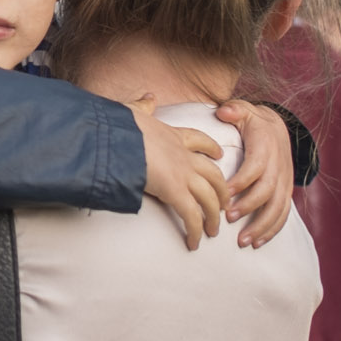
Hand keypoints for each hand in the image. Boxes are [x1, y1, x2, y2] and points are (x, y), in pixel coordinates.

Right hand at [130, 94, 229, 250]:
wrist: (116, 138)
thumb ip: (143, 106)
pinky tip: (194, 242)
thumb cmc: (119, 125)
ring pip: (209, 197)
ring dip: (213, 216)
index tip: (219, 155)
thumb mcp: (133, 110)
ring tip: (213, 230)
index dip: (212, 149)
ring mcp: (182, 174)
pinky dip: (194, 231)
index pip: (200, 140)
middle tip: (224, 202)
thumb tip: (149, 97)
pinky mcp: (175, 192)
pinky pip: (191, 216)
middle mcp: (183, 155)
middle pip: (213, 173)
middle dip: (222, 190)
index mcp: (173, 135)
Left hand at [214, 100, 293, 247]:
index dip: (242, 182)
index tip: (225, 195)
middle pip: (267, 191)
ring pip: (277, 208)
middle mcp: (279, 166)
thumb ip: (234, 110)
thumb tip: (224, 112)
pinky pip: (283, 214)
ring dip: (261, 226)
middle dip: (249, 207)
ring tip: (243, 241)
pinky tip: (257, 243)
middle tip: (228, 219)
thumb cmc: (253, 122)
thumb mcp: (244, 110)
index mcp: (266, 147)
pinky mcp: (286, 191)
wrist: (278, 127)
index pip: (256, 167)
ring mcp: (285, 181)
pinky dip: (272, 230)